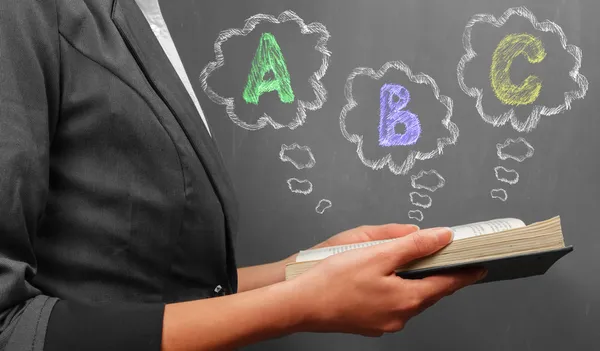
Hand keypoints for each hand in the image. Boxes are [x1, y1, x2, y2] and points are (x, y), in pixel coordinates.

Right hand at [290, 226, 485, 336]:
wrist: (300, 304)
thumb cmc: (333, 280)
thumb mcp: (377, 254)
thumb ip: (413, 245)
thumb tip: (441, 237)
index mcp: (407, 299)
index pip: (447, 284)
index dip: (465, 273)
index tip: (480, 267)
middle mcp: (399, 316)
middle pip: (429, 293)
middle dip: (440, 276)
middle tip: (449, 260)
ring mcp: (383, 323)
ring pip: (409, 299)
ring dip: (416, 283)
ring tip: (416, 264)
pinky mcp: (369, 323)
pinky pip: (392, 305)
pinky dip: (397, 290)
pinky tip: (387, 278)